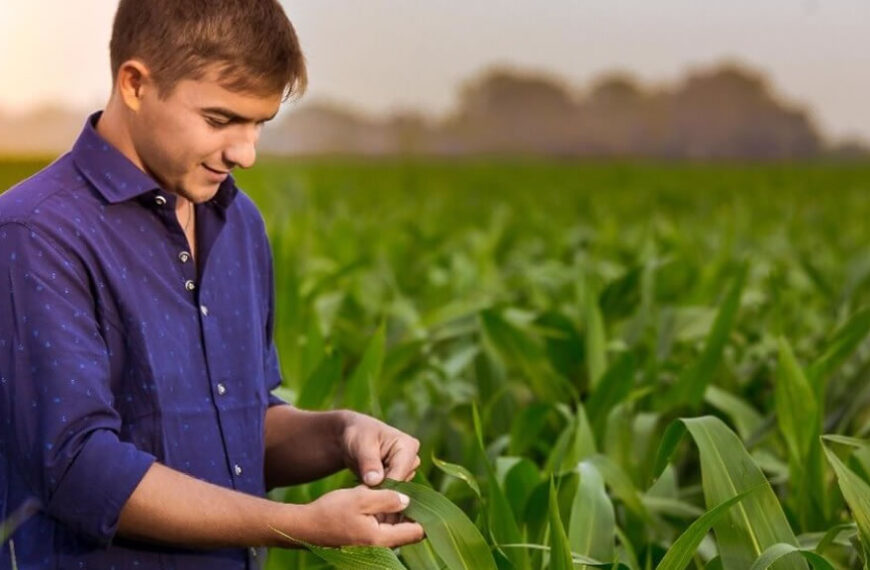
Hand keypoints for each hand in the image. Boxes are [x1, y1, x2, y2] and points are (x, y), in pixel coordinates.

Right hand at [286, 486, 424, 547]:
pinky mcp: (365, 539)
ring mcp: (372, 544)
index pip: (416, 532)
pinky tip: (383, 497)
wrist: (305, 527)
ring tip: (399, 489)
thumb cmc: (331, 511)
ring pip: (396, 527)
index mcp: (381, 538)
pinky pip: (384, 527)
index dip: (426, 515)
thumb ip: (387, 498)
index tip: (428, 497)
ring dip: (399, 511)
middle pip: (408, 530)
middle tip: (412, 488)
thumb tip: (408, 500)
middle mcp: (379, 546)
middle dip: (412, 510)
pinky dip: (387, 514)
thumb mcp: (361, 497)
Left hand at [339, 411, 420, 486]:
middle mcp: (412, 459)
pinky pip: (392, 492)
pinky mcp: (399, 478)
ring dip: (379, 489)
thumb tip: (375, 481)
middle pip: (401, 483)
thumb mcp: (361, 445)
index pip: (400, 473)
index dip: (383, 484)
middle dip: (381, 487)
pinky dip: (378, 491)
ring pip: (396, 490)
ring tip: (363, 480)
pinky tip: (367, 484)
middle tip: (362, 483)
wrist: (353, 436)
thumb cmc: (358, 435)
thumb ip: (368, 463)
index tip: (365, 489)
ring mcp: (407, 469)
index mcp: (408, 446)